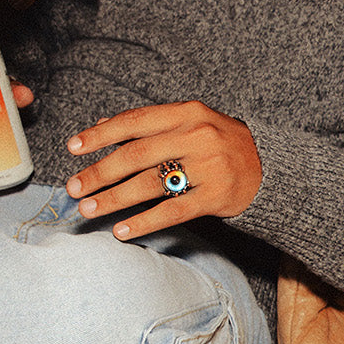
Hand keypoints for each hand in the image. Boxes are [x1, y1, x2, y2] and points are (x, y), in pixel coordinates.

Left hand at [64, 100, 262, 239]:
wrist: (270, 166)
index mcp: (186, 112)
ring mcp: (208, 167)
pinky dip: (144, 222)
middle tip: (73, 188)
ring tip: (89, 209)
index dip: (99, 135)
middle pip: (136, 155)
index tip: (73, 149)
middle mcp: (197, 136)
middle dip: (100, 172)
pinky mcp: (216, 197)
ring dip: (114, 199)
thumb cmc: (220, 143)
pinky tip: (121, 230)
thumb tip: (101, 126)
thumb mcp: (190, 122)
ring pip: (150, 185)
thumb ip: (150, 124)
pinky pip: (172, 212)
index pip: (134, 121)